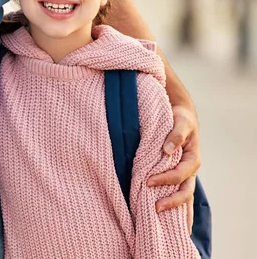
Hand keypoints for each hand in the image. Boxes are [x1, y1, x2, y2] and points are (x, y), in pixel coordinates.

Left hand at [147, 105, 199, 231]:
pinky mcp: (175, 174)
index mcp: (192, 159)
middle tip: (155, 208)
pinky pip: (176, 192)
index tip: (148, 181)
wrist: (179, 115)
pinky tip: (169, 220)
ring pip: (184, 196)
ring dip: (177, 210)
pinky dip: (176, 206)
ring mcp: (184, 174)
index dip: (165, 179)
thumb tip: (167, 150)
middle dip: (172, 202)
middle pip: (185, 191)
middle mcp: (189, 170)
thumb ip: (175, 134)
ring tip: (168, 225)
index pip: (179, 174)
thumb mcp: (181, 121)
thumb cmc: (179, 118)